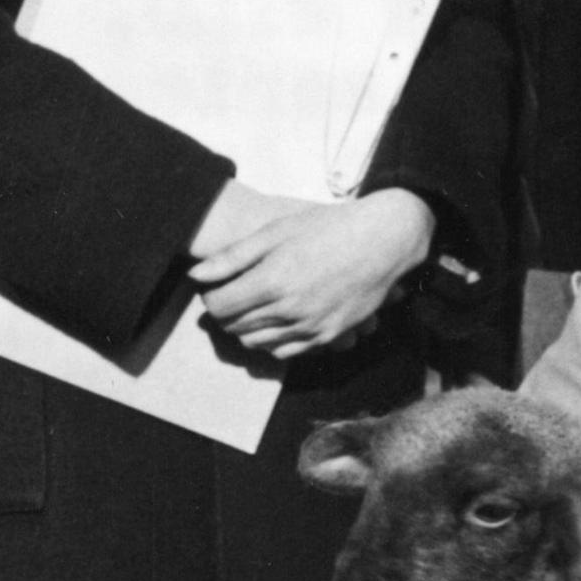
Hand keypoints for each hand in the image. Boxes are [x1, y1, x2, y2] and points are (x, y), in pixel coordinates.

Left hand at [188, 185, 434, 358]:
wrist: (384, 240)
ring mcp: (310, 326)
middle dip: (224, 313)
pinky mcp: (328, 335)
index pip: (219, 306)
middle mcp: (289, 310)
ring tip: (251, 307)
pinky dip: (272, 341)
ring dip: (245, 329)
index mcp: (272, 281)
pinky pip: (286, 352)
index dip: (209, 298)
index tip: (213, 287)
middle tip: (229, 296)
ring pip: (257, 343)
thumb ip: (233, 257)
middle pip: (234, 327)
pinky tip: (275, 321)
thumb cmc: (328, 227)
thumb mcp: (277, 232)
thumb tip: (196, 276)